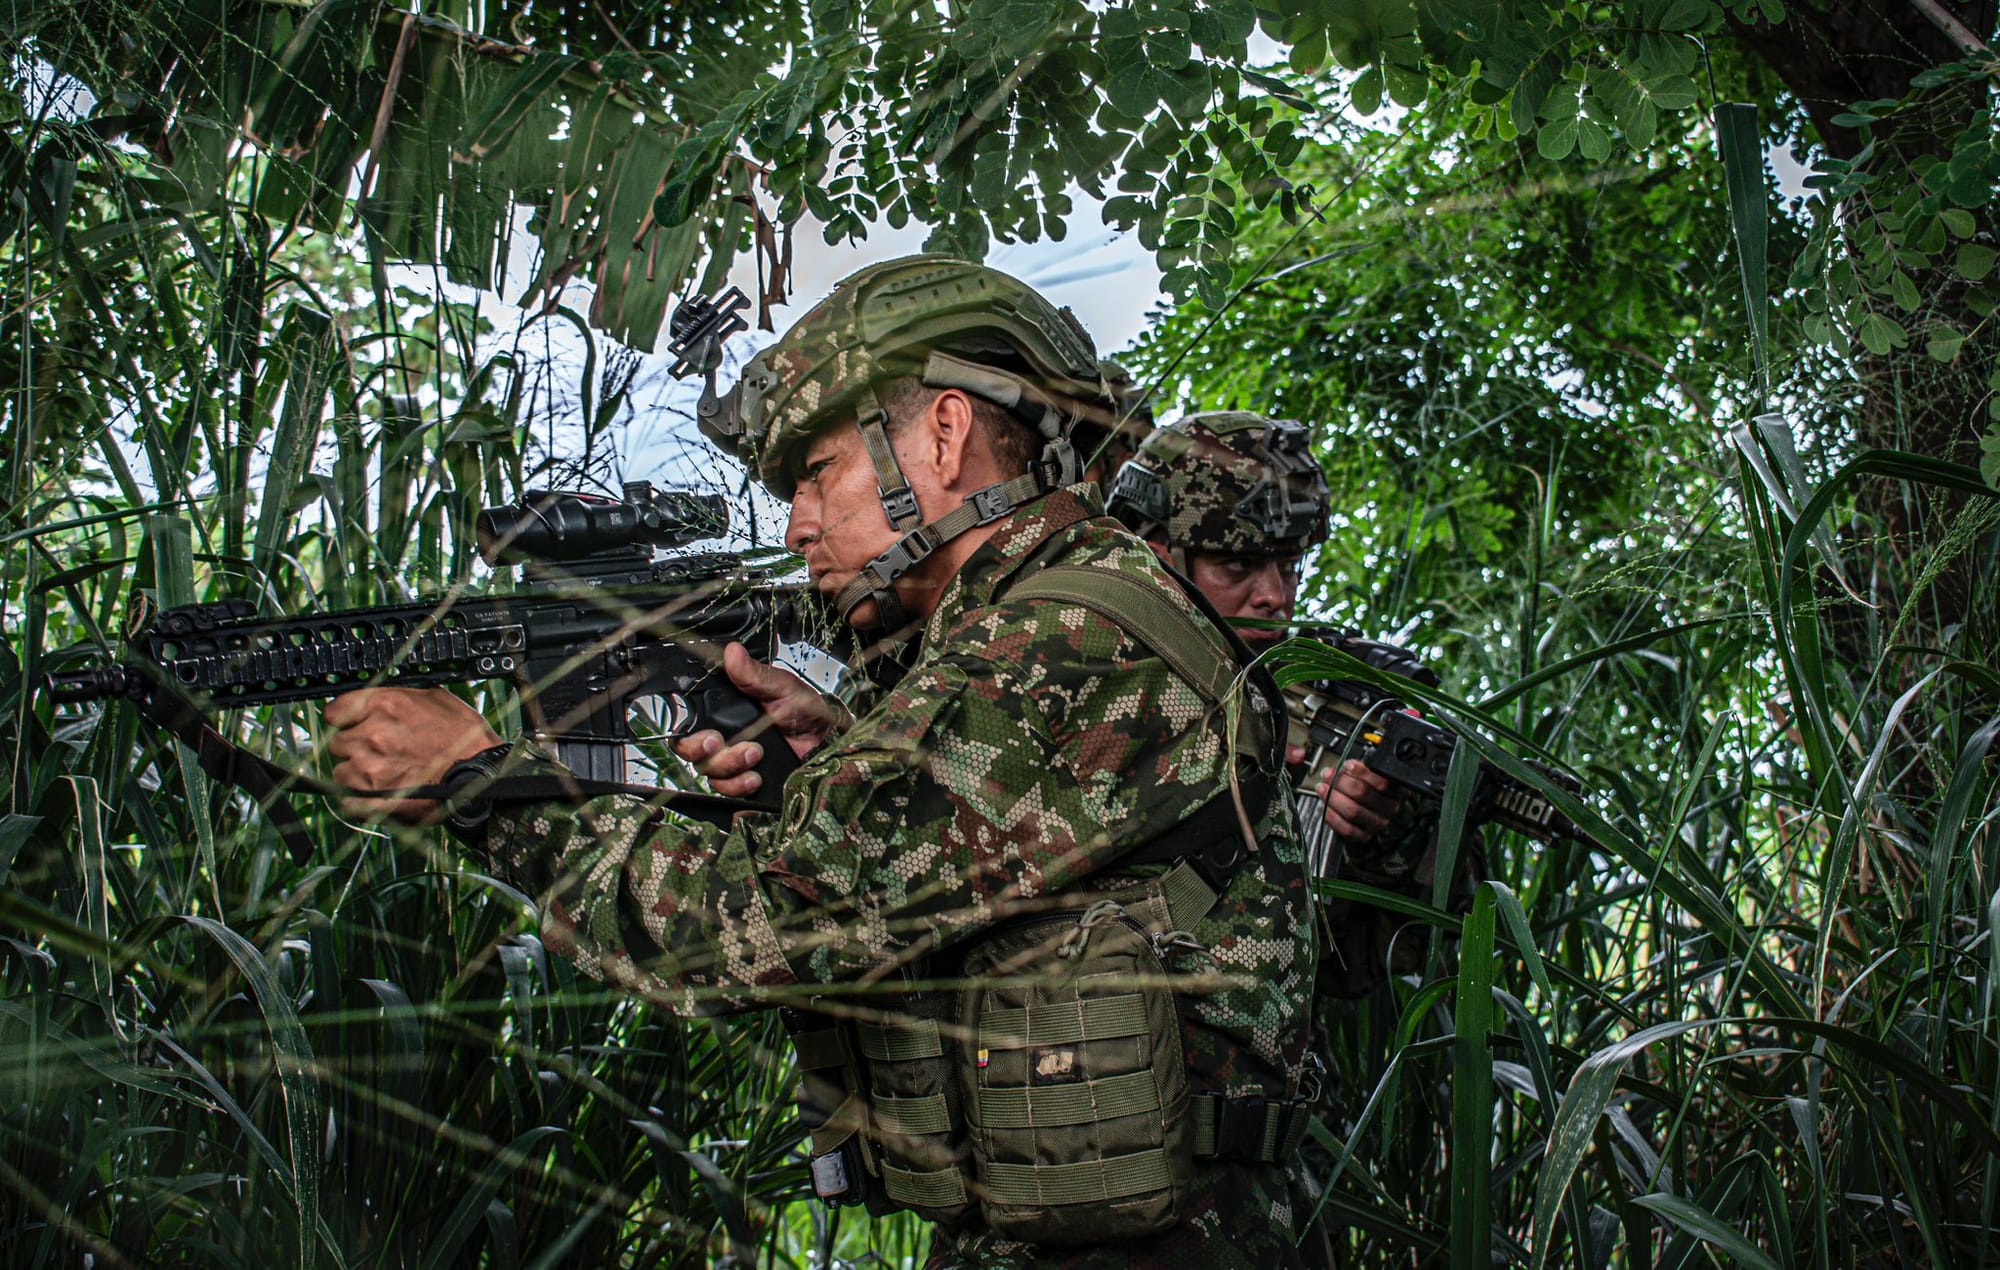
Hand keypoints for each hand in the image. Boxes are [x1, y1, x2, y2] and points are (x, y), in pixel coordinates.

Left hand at [324, 687, 503, 823]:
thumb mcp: (435, 699)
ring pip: (341, 772)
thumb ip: (397, 699)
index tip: (354, 727)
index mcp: (384, 705)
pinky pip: (348, 801)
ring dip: (358, 774)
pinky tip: (381, 793)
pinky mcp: (373, 799)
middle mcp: (372, 734)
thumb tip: (378, 700)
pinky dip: (361, 800)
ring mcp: (370, 769)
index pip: (335, 712)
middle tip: (380, 753)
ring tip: (386, 775)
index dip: (346, 721)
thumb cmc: (465, 739)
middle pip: (337, 743)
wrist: (483, 775)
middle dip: (355, 748)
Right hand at [671, 642, 845, 797]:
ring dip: (729, 766)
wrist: (828, 740)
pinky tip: (756, 777)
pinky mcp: (744, 780)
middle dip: (702, 752)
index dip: (688, 735)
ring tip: (756, 754)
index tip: (708, 735)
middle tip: (720, 743)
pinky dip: (739, 786)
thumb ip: (754, 675)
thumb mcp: (781, 687)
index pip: (688, 725)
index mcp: (725, 712)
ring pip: (709, 773)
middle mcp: (724, 737)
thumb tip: (733, 652)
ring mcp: (732, 761)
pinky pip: (727, 791)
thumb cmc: (805, 709)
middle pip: (691, 753)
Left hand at [1317, 759, 1405, 842]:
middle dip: (1341, 782)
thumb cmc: (1369, 787)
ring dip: (1333, 797)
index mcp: (1397, 790)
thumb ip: (1364, 767)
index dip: (1360, 772)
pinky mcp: (1365, 835)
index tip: (1346, 765)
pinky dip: (1332, 816)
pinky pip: (1347, 828)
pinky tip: (1326, 805)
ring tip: (1322, 787)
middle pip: (1363, 794)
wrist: (1369, 810)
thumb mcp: (1372, 773)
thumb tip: (1347, 764)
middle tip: (1328, 774)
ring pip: (1353, 811)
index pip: (1382, 781)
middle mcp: (1390, 808)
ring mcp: (1377, 823)